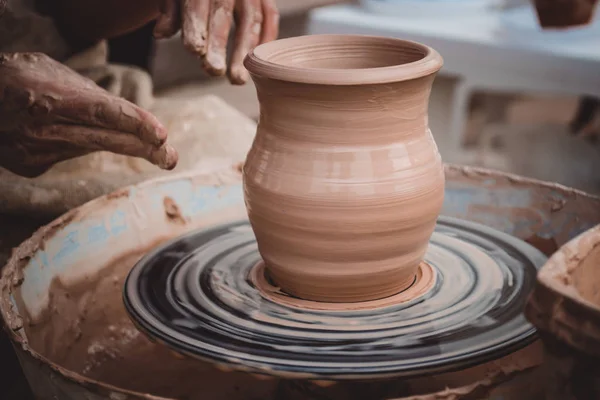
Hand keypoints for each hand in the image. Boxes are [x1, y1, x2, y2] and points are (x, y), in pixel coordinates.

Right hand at [0, 53, 177, 177]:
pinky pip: (70, 155)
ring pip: (92, 148)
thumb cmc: (20, 78)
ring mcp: (38, 151)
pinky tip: (72, 134)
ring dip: (121, 146)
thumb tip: (127, 115)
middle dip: (144, 150)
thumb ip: (90, 94)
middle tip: (171, 157)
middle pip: (106, 140)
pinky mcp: (32, 166)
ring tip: (151, 148)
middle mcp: (45, 128)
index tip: (161, 135)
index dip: (135, 123)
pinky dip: (80, 144)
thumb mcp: (54, 72)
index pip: (103, 112)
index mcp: (51, 99)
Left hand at [153, 0, 278, 84]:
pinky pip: (270, 17)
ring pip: (250, 20)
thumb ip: (170, 12)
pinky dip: (266, 39)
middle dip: (219, 43)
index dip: (196, 25)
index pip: (198, 2)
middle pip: (223, 13)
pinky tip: (258, 64)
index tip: (194, 51)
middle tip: (213, 70)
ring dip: (244, 51)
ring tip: (237, 80)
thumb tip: (159, 34)